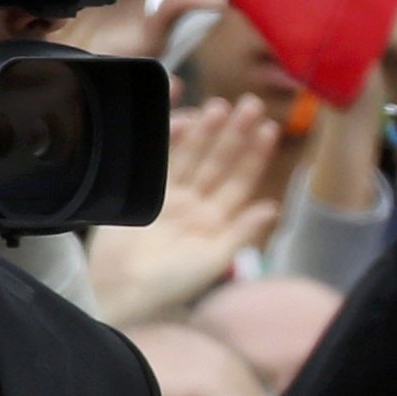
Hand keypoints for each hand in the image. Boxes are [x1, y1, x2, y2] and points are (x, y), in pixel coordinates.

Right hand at [91, 95, 283, 322]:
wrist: (122, 290)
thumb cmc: (171, 284)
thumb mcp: (213, 259)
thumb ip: (242, 232)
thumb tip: (274, 207)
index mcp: (218, 220)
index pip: (241, 180)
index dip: (255, 155)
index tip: (269, 129)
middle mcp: (197, 203)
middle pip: (219, 161)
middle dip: (234, 133)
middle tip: (250, 104)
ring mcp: (170, 194)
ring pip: (192, 155)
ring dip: (206, 131)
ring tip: (220, 107)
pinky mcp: (143, 191)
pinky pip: (160, 158)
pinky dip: (171, 139)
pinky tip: (185, 118)